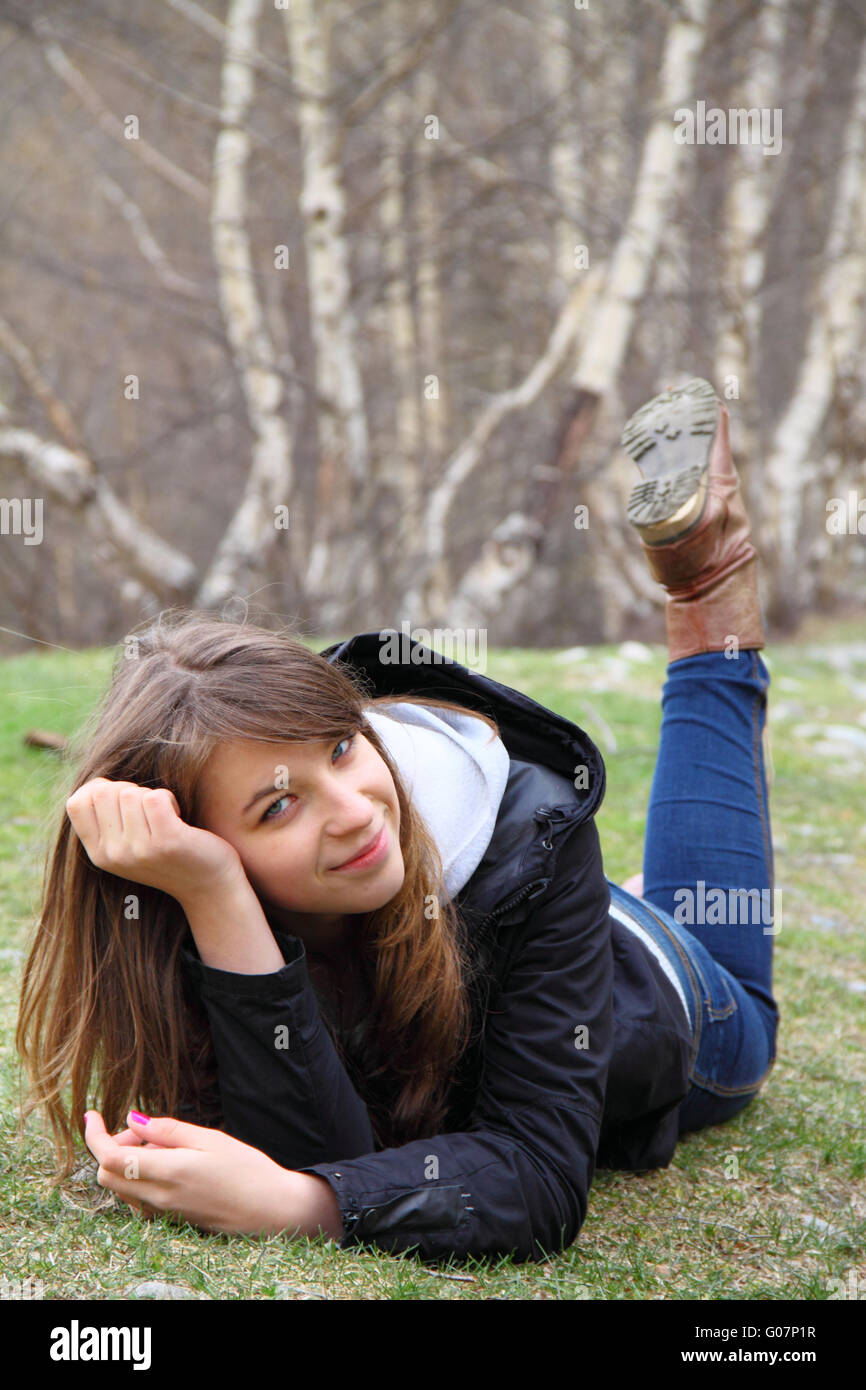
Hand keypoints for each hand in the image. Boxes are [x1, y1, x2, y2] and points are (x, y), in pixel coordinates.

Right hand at [66, 777, 243, 904]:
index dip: (99, 789)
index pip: (76, 803)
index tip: (123, 800)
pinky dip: (169, 799)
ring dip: (152, 796)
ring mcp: (138, 850)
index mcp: (98, 854)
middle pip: (103, 792)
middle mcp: (113, 855)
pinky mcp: (165, 842)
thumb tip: (97, 783)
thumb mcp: (127, 845)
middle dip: (129, 790)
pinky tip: (178, 819)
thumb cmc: (168, 854)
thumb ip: (107, 821)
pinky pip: (155, 798)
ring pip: (130, 793)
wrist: (208, 886)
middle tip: (149, 811)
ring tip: (165, 819)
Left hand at [83, 1110, 318, 1237]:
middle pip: (108, 1174)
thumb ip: (168, 1130)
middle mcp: (159, 1197)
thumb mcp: (211, 1139)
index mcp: (168, 1172)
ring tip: (162, 1142)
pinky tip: (167, 1162)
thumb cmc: (247, 1170)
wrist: (271, 1210)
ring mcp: (163, 1212)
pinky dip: (139, 1175)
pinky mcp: (171, 1218)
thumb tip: (133, 1119)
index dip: (94, 1135)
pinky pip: (138, 1196)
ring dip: (126, 1161)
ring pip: (121, 1186)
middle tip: (142, 1128)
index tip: (91, 1114)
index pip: (111, 1157)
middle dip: (112, 1146)